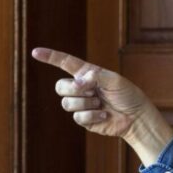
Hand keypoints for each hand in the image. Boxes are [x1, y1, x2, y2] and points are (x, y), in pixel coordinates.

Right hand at [31, 47, 172, 164]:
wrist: (136, 116)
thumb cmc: (128, 95)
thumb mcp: (115, 80)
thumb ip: (96, 76)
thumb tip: (80, 80)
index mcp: (88, 74)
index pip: (65, 63)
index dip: (50, 57)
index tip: (36, 52)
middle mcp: (82, 88)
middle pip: (60, 86)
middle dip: (73, 88)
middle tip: (91, 90)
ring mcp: (82, 104)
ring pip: (66, 103)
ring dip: (86, 103)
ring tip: (101, 103)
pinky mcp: (85, 120)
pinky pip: (78, 117)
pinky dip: (93, 115)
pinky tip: (105, 114)